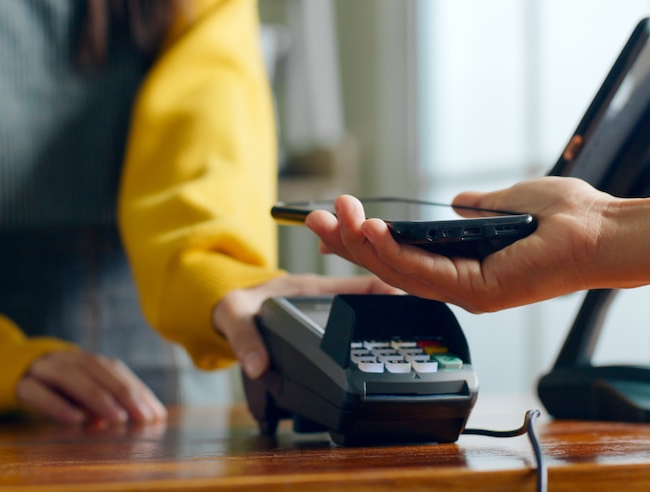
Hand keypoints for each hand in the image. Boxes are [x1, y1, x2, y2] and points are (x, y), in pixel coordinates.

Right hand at [16, 351, 167, 425]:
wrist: (19, 372)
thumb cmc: (62, 388)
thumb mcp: (85, 394)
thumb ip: (106, 403)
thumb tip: (130, 417)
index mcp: (90, 361)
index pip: (119, 373)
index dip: (139, 393)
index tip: (156, 415)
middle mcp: (70, 360)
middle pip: (100, 372)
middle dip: (125, 395)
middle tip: (143, 418)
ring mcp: (45, 369)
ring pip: (71, 377)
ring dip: (97, 398)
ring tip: (117, 419)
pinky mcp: (23, 384)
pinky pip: (39, 393)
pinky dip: (57, 405)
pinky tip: (76, 420)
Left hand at [212, 273, 400, 379]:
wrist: (229, 307)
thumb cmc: (234, 303)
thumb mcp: (235, 315)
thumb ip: (245, 338)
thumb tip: (258, 366)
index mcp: (313, 287)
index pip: (359, 283)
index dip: (387, 290)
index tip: (409, 303)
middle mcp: (328, 297)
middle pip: (375, 298)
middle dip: (399, 307)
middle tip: (421, 325)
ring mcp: (330, 311)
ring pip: (371, 312)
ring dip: (392, 320)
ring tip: (415, 338)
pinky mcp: (328, 325)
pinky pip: (360, 324)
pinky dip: (377, 333)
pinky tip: (390, 349)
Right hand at [305, 177, 615, 311]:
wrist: (603, 231)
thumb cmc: (565, 218)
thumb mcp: (508, 202)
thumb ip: (479, 207)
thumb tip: (457, 203)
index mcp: (465, 264)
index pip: (403, 257)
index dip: (366, 240)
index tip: (337, 218)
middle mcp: (462, 283)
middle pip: (391, 267)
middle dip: (350, 244)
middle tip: (314, 219)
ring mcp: (469, 291)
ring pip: (400, 272)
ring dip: (363, 246)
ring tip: (333, 220)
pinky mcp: (479, 291)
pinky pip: (425, 273)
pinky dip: (394, 253)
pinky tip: (370, 232)